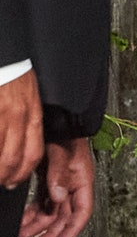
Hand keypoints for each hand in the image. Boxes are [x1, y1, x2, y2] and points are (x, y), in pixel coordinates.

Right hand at [0, 68, 42, 191]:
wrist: (4, 55)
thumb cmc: (14, 74)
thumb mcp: (30, 97)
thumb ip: (28, 120)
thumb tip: (22, 144)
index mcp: (31, 114)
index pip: (33, 152)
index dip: (23, 172)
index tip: (16, 180)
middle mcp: (17, 116)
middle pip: (13, 158)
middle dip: (5, 176)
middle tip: (1, 182)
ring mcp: (1, 115)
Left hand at [19, 138, 94, 236]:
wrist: (56, 119)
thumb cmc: (64, 134)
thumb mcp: (62, 153)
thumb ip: (60, 175)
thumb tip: (57, 197)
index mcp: (82, 181)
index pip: (81, 212)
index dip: (71, 231)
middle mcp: (72, 186)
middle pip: (63, 217)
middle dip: (49, 233)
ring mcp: (60, 184)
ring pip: (50, 212)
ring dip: (37, 225)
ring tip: (23, 235)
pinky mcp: (48, 180)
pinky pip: (41, 202)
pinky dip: (33, 212)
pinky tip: (23, 219)